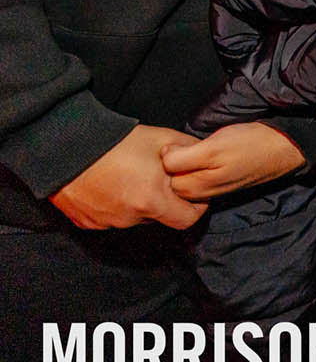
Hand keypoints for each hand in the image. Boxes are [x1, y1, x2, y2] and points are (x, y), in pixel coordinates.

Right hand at [49, 125, 207, 229]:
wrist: (64, 146)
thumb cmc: (116, 141)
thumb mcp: (161, 139)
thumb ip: (190, 151)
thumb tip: (206, 157)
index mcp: (151, 200)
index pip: (187, 219)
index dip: (194, 207)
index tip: (190, 193)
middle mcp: (129, 217)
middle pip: (159, 218)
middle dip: (164, 201)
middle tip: (157, 178)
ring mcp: (106, 222)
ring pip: (134, 219)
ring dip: (138, 204)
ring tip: (130, 178)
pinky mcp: (87, 222)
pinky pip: (110, 218)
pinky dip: (115, 206)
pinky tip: (110, 185)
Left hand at [160, 122, 305, 200]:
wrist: (283, 148)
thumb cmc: (250, 145)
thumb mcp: (212, 147)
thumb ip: (182, 157)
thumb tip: (163, 156)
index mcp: (195, 187)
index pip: (162, 176)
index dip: (166, 156)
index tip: (179, 144)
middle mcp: (200, 192)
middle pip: (171, 178)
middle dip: (174, 161)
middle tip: (189, 144)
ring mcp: (211, 187)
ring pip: (184, 175)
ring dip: (186, 160)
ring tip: (199, 146)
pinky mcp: (220, 180)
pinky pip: (197, 173)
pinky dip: (197, 161)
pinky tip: (208, 151)